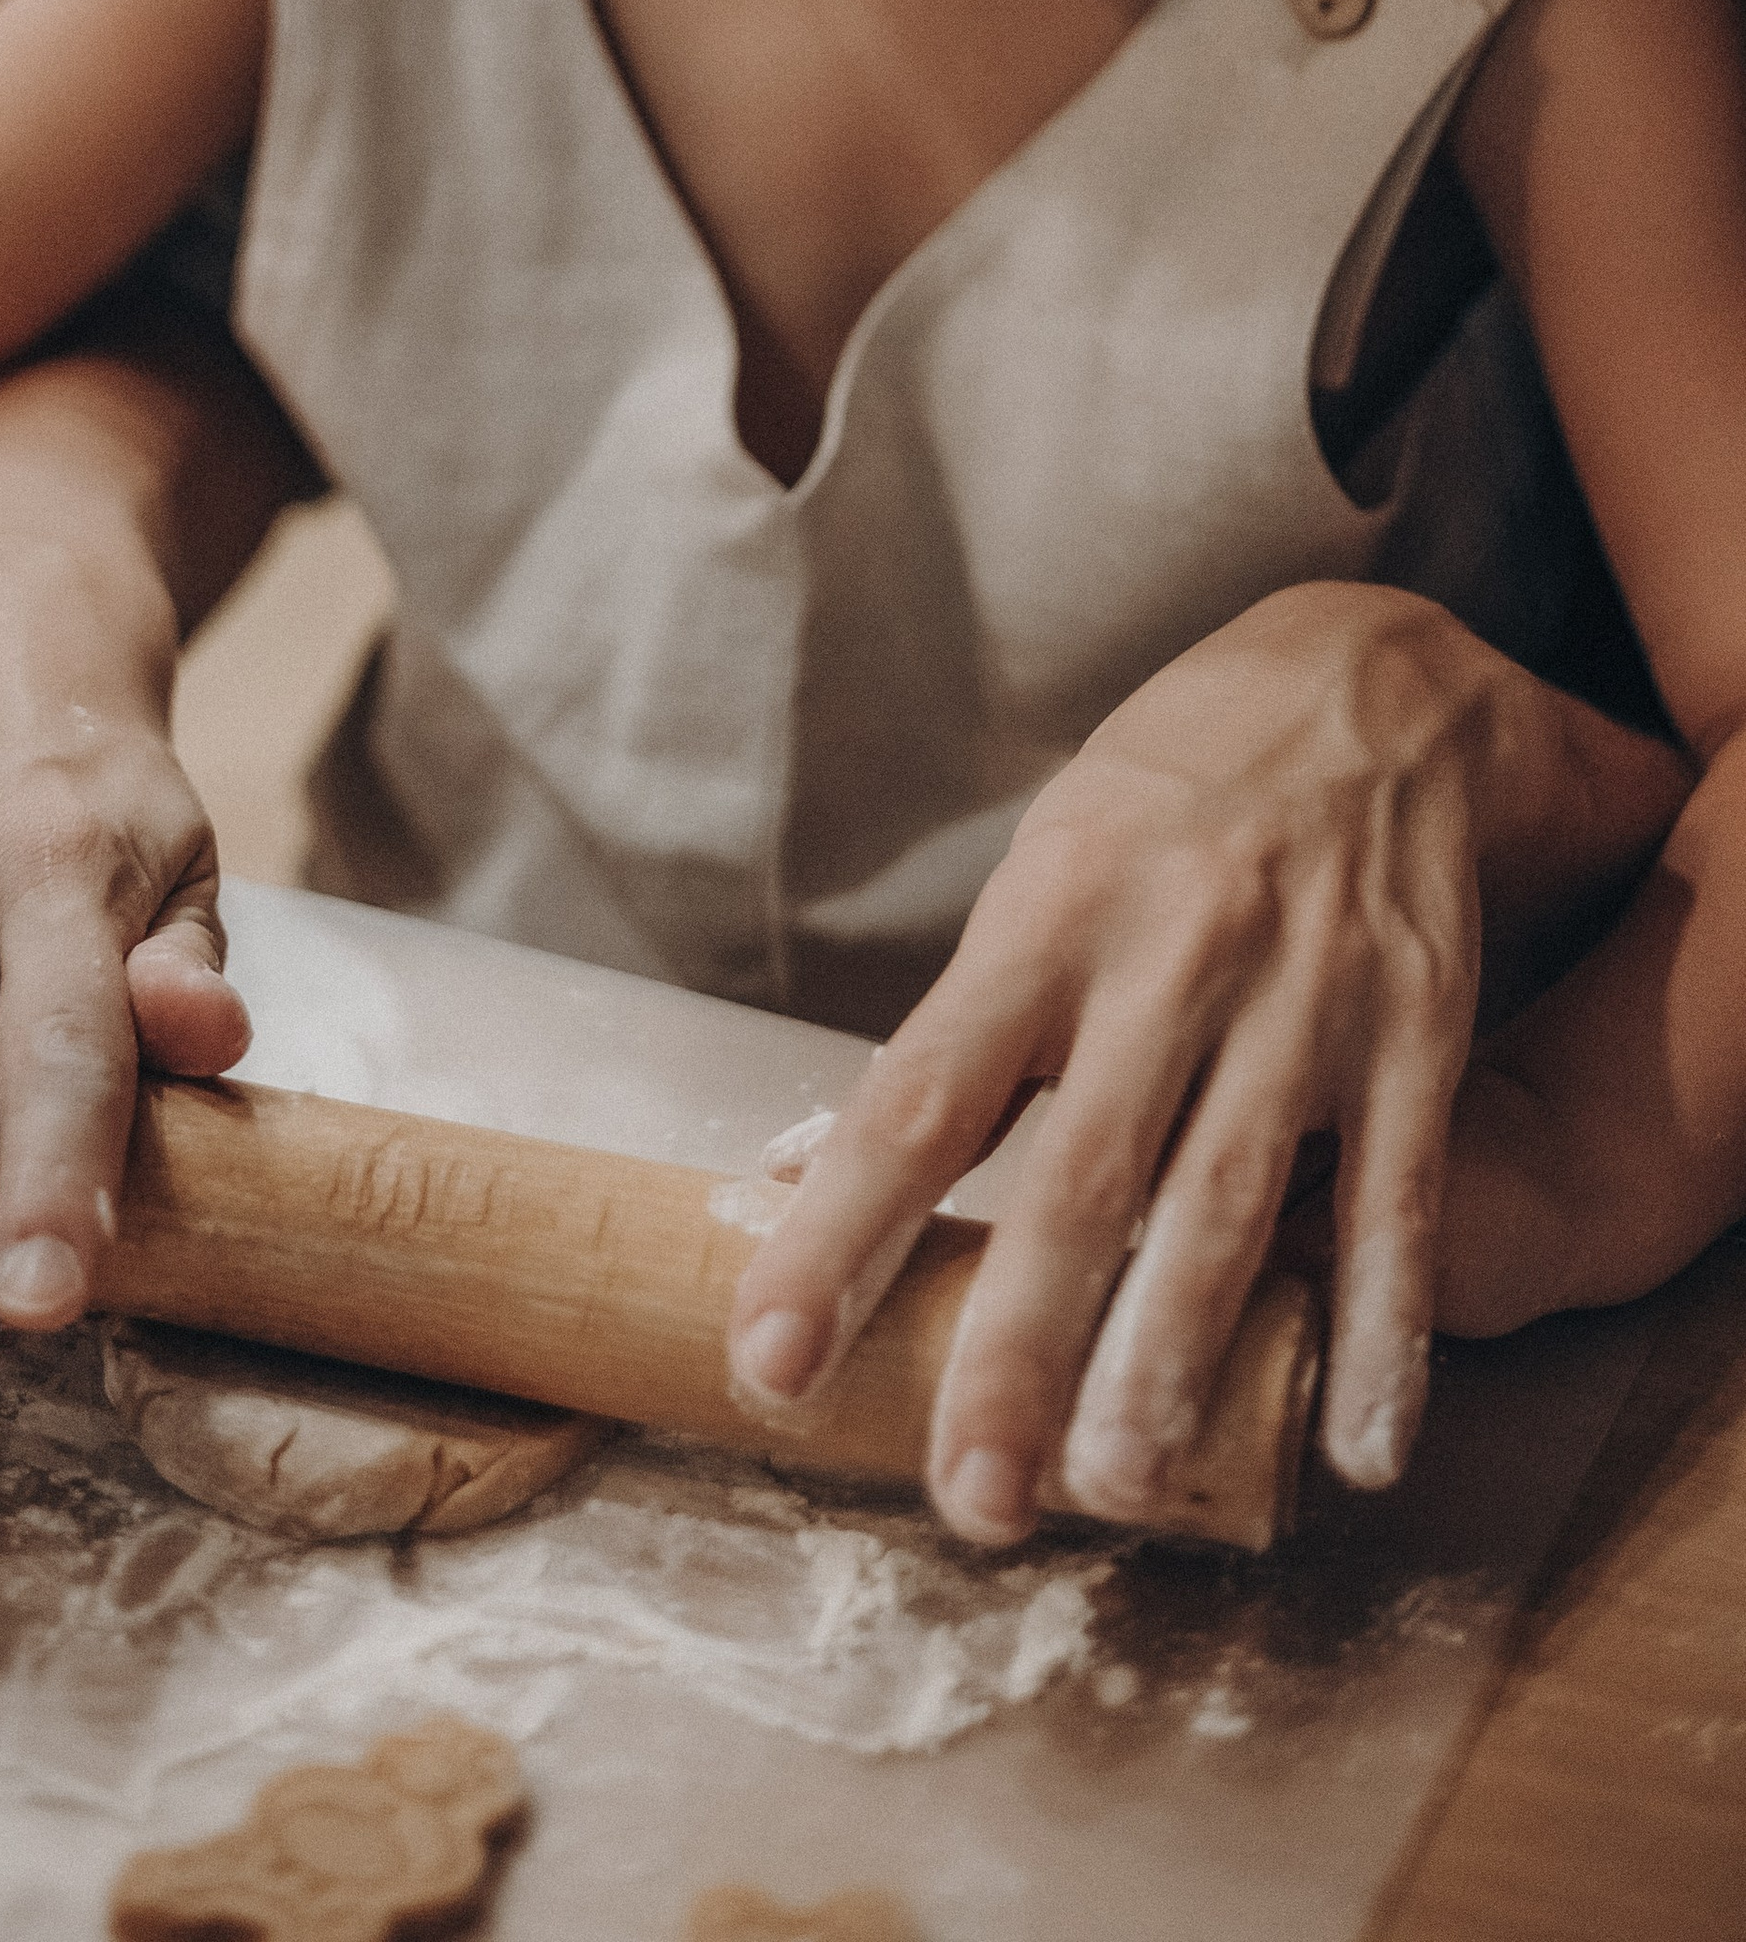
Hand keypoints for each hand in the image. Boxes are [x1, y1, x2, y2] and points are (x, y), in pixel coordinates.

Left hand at [725, 584, 1522, 1538]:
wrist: (1372, 692)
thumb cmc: (1165, 801)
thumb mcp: (1040, 876)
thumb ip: (956, 1036)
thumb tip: (804, 1168)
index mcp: (1046, 922)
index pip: (918, 1101)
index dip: (840, 1235)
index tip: (774, 1358)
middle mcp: (1169, 963)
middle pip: (1078, 1179)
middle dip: (1020, 1349)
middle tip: (972, 1496)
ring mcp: (1302, 1001)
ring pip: (1227, 1204)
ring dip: (1173, 1358)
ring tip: (1118, 1481)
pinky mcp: (1414, 1035)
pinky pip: (1397, 1204)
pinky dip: (1382, 1331)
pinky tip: (1361, 1445)